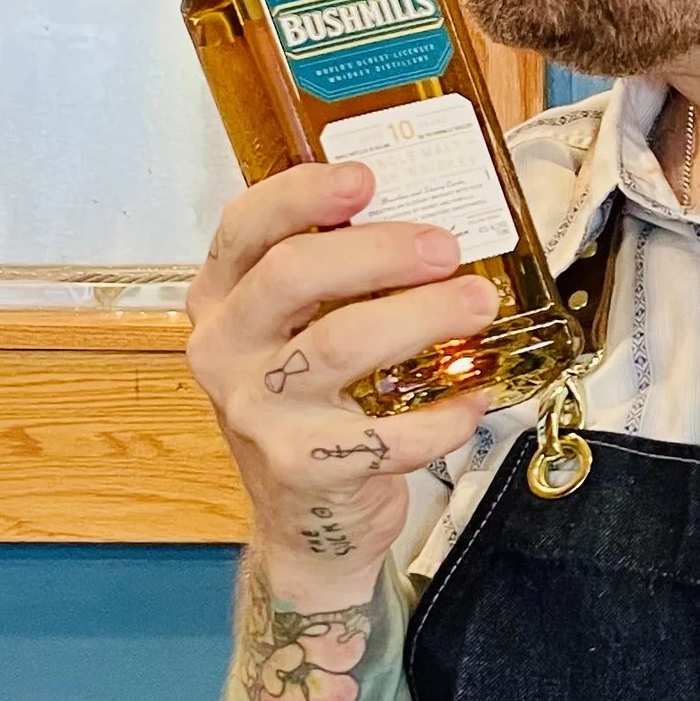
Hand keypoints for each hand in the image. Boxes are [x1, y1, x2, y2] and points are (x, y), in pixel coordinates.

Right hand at [185, 162, 496, 608]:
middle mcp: (227, 351)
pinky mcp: (304, 466)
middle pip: (294, 274)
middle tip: (445, 246)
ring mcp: (259, 412)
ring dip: (422, 316)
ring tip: (477, 303)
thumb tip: (426, 218)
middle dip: (380, 250)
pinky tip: (473, 397)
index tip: (365, 178)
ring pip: (342, 342)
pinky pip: (387, 433)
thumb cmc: (312, 408)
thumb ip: (336, 279)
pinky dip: (443, 414)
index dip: (303, 195)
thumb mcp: (297, 334)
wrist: (306, 522)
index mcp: (222, 301)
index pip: (245, 227)